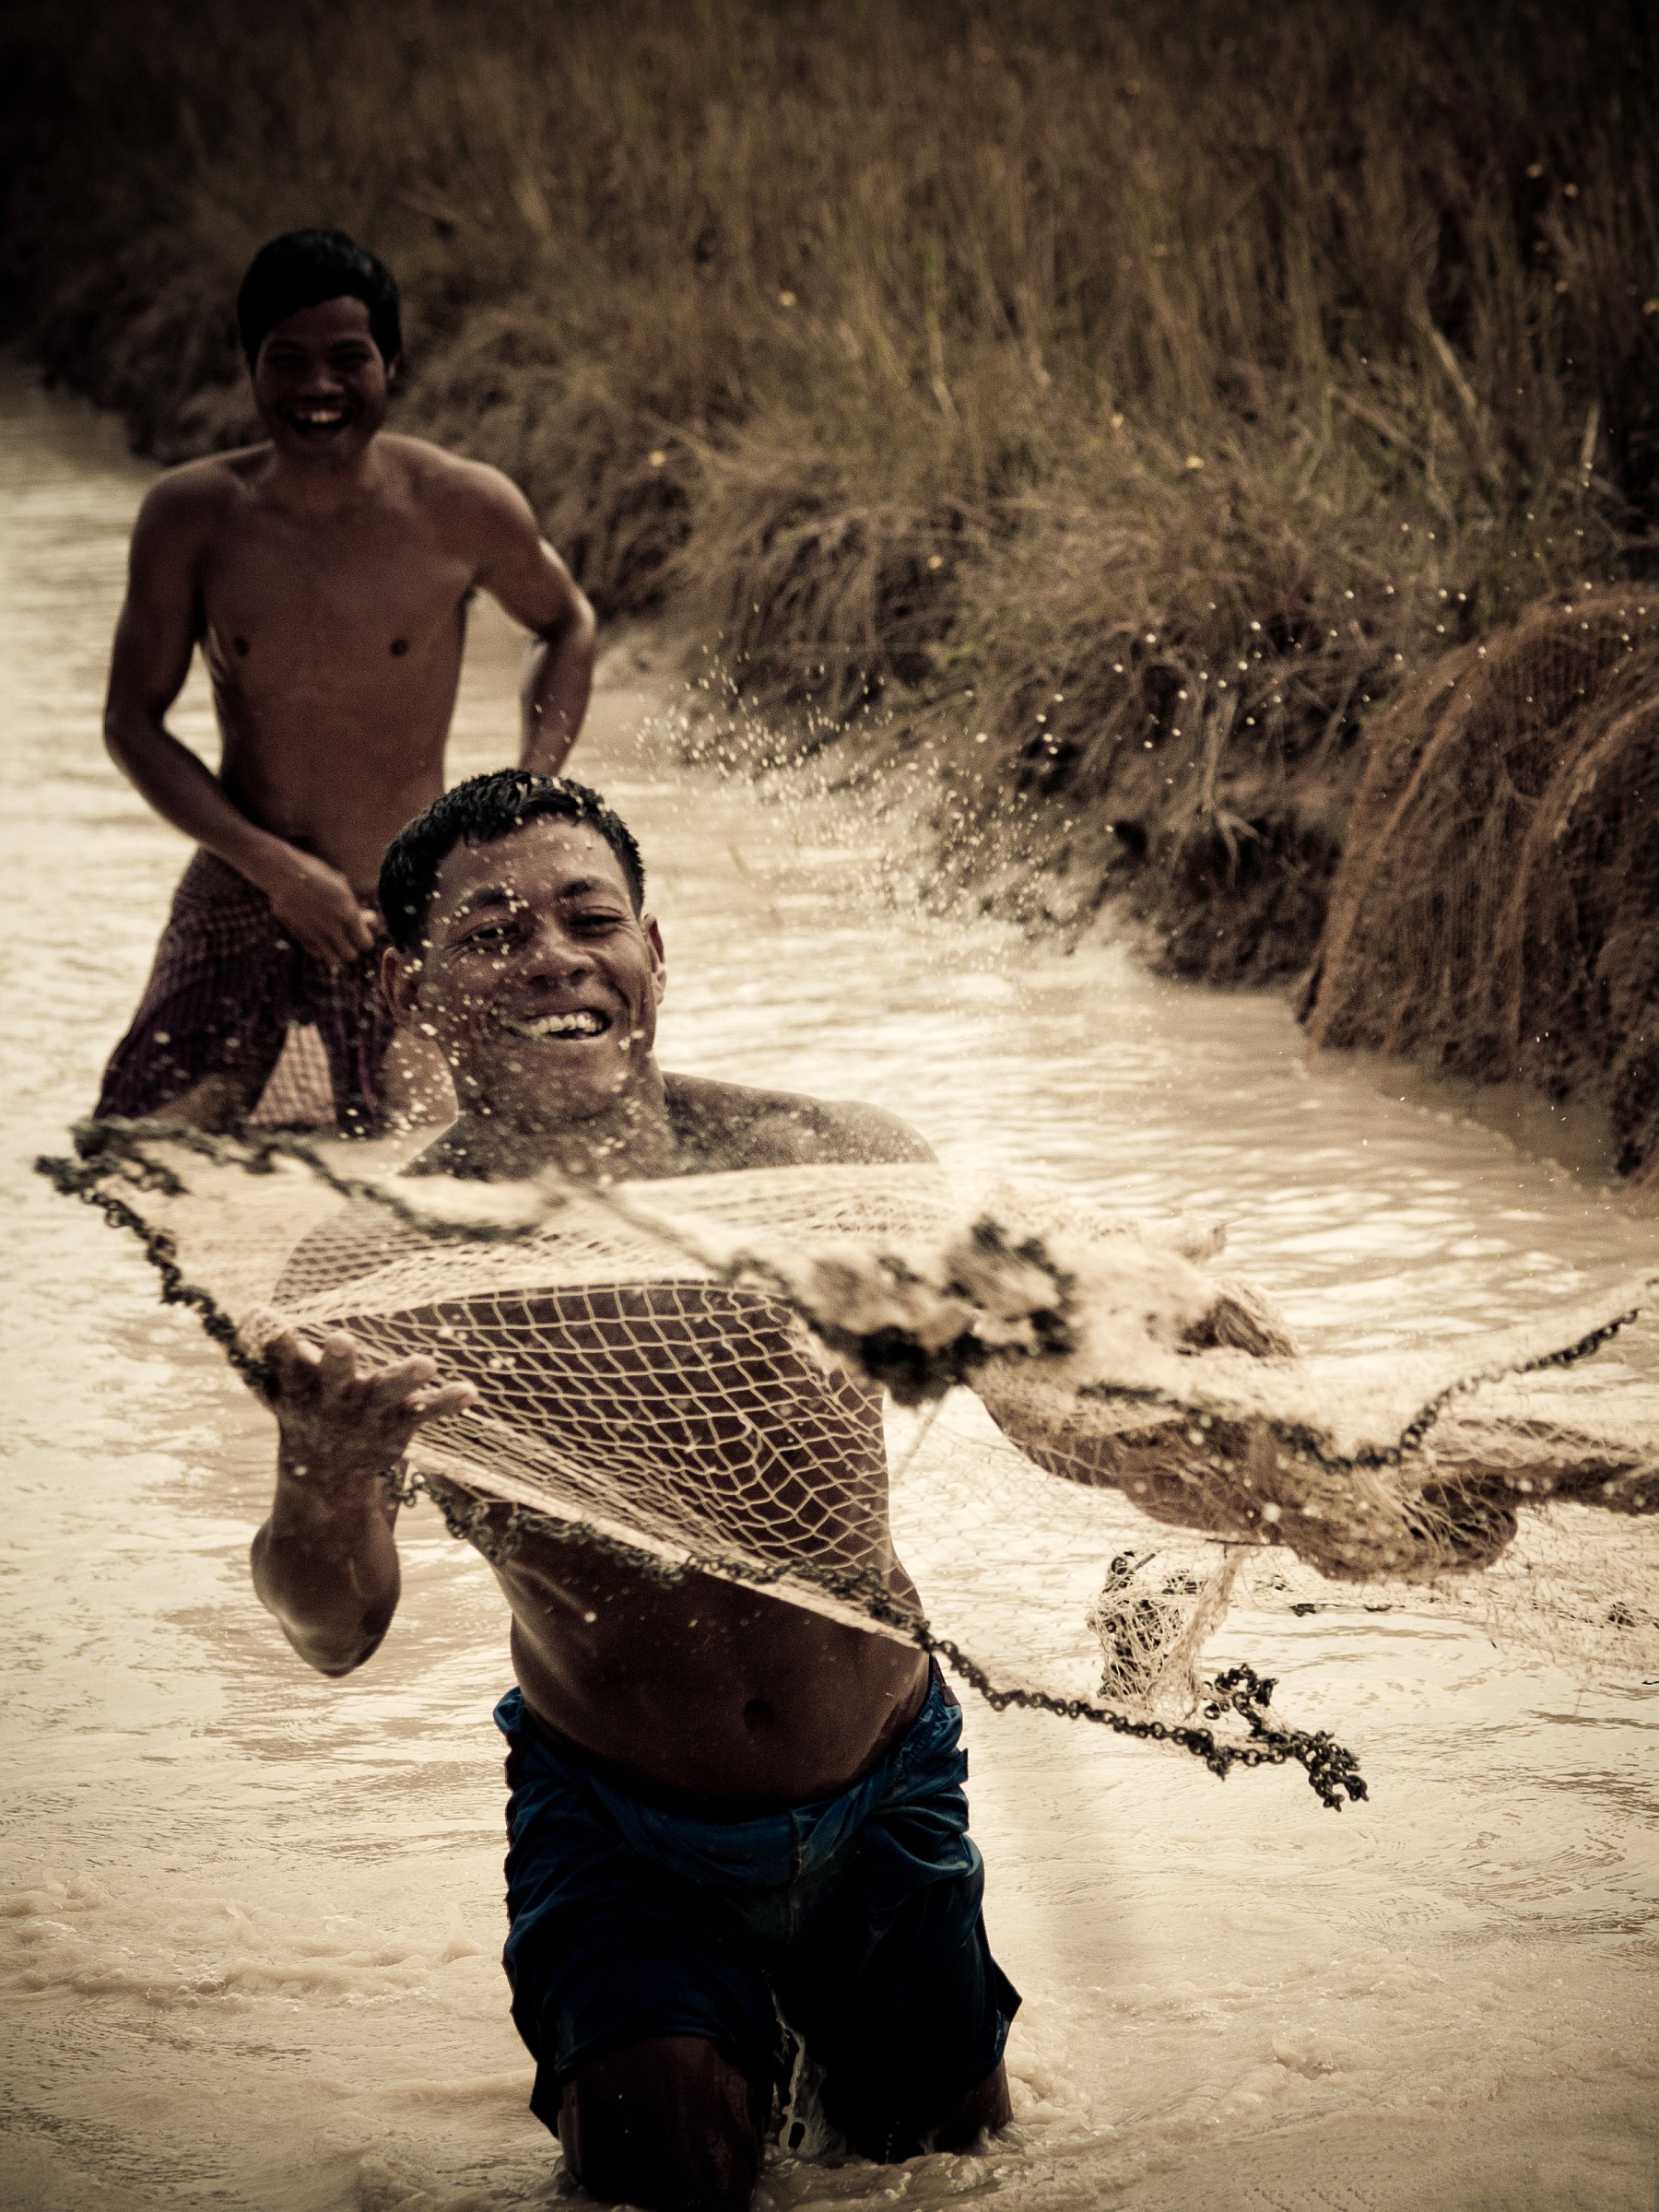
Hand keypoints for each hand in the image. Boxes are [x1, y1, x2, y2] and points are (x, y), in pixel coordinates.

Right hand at [259, 847, 379, 966]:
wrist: (282, 872)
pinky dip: (320, 950)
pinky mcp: (299, 936)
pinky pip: (315, 953)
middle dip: (352, 949)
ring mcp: (315, 934)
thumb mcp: (341, 886)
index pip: (366, 944)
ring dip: (336, 953)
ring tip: (334, 941)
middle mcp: (333, 927)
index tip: (361, 934)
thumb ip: (356, 907)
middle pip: (351, 956)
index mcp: (348, 913)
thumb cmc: (316, 874)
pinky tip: (319, 937)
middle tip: (348, 939)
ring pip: (333, 961)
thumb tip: (371, 920)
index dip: (365, 940)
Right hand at [265, 1326, 477, 1487]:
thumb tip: (250, 1311)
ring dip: (404, 1377)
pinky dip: (447, 1402)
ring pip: (386, 1393)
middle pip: (334, 1376)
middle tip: (340, 1339)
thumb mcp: (281, 1384)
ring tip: (427, 1364)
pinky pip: (426, 1411)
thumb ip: (271, 1349)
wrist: (325, 1476)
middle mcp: (334, 1398)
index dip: (274, 1337)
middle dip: (338, 1360)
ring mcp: (368, 1413)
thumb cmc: (303, 1410)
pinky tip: (470, 1392)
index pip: (282, 1357)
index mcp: (301, 1385)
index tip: (263, 1314)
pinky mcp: (398, 1422)